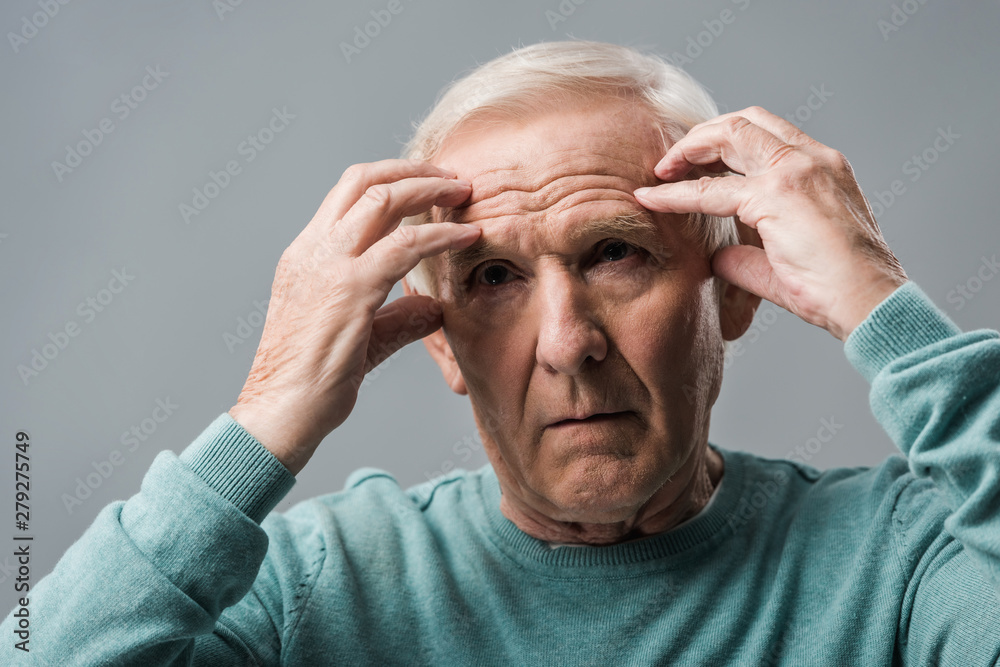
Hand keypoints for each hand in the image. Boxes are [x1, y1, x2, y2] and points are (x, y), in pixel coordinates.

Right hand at [228, 160, 477, 473]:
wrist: (279, 411)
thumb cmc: (310, 382)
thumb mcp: (360, 338)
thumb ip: (395, 318)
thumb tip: (432, 308)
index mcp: (306, 254)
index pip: (347, 195)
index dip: (390, 179)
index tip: (426, 184)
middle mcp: (313, 249)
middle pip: (364, 180)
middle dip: (413, 170)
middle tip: (451, 175)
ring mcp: (328, 264)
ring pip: (383, 199)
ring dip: (430, 188)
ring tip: (465, 191)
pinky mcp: (350, 288)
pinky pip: (405, 245)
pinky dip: (441, 235)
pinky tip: (467, 236)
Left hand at [633, 106, 907, 341]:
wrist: (870, 302)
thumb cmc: (836, 288)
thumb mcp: (785, 260)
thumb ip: (748, 253)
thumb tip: (717, 256)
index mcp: (823, 166)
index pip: (767, 133)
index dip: (723, 142)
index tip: (694, 161)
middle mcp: (812, 158)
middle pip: (744, 121)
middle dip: (701, 135)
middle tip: (670, 161)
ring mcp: (796, 171)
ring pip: (729, 135)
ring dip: (688, 149)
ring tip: (660, 171)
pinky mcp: (777, 195)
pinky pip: (711, 189)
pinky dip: (676, 193)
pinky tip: (652, 198)